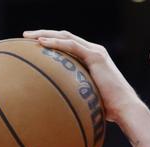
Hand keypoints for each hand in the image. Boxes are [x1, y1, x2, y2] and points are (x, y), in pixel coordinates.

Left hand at [23, 30, 139, 123]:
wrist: (124, 108)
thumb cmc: (107, 109)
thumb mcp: (87, 98)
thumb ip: (75, 95)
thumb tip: (58, 107)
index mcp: (91, 59)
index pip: (67, 45)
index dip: (50, 42)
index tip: (32, 45)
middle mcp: (93, 51)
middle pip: (64, 37)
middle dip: (43, 34)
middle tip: (25, 36)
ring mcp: (95, 52)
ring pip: (66, 37)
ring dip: (45, 35)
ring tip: (28, 36)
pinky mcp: (96, 56)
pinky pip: (71, 46)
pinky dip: (55, 43)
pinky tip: (41, 43)